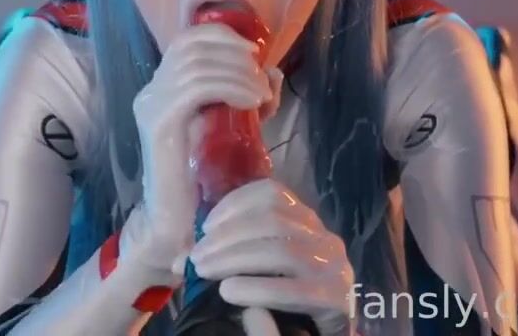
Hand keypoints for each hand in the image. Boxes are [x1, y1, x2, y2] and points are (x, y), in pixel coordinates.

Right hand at [124, 24, 277, 275]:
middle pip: (193, 45)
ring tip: (261, 96)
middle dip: (235, 55)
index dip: (225, 37)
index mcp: (163, 87)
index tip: (255, 57)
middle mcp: (151, 90)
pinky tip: (252, 103)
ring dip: (238, 73)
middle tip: (261, 81)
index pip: (189, 39)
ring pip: (198, 63)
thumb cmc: (205, 180)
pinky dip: (231, 87)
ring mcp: (152, 105)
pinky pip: (198, 87)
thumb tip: (270, 70)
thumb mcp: (233, 128)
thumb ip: (248, 96)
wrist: (177, 225)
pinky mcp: (160, 124)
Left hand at [191, 179, 355, 335]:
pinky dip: (255, 288)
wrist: (326, 333)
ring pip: (279, 251)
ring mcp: (333, 268)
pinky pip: (291, 290)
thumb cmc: (290, 298)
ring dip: (234, 259)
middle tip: (198, 258)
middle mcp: (325, 238)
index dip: (234, 205)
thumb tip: (182, 260)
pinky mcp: (334, 299)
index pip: (272, 194)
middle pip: (271, 221)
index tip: (206, 227)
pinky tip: (229, 291)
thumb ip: (229, 256)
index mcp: (307, 222)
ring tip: (206, 273)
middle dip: (226, 237)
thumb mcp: (263, 268)